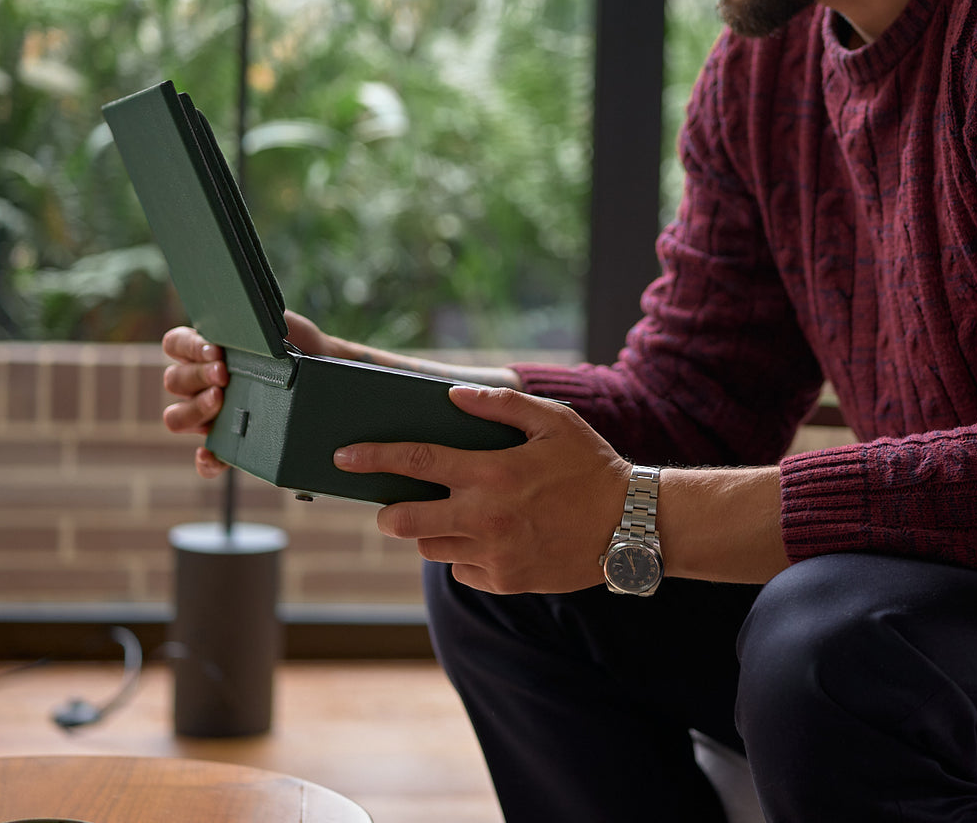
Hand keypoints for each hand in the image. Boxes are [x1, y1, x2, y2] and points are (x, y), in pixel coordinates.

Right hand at [161, 309, 330, 478]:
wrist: (324, 365)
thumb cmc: (293, 341)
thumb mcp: (273, 324)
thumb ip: (250, 322)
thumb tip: (240, 323)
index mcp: (205, 351)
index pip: (175, 344)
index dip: (188, 347)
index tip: (215, 350)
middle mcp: (200, 382)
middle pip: (174, 381)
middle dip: (197, 376)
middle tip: (224, 374)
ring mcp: (211, 413)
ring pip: (177, 417)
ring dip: (195, 409)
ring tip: (222, 400)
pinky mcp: (230, 441)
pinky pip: (207, 459)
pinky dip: (205, 460)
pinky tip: (211, 455)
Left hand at [333, 386, 629, 594]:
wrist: (631, 526)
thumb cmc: (592, 466)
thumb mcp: (554, 421)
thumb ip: (500, 404)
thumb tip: (453, 395)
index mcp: (492, 472)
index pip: (416, 460)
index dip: (372, 457)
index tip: (344, 455)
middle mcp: (485, 517)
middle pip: (403, 520)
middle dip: (387, 511)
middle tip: (393, 503)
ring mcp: (493, 554)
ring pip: (430, 548)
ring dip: (430, 532)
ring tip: (454, 516)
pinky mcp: (505, 581)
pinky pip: (462, 571)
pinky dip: (464, 556)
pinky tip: (488, 539)